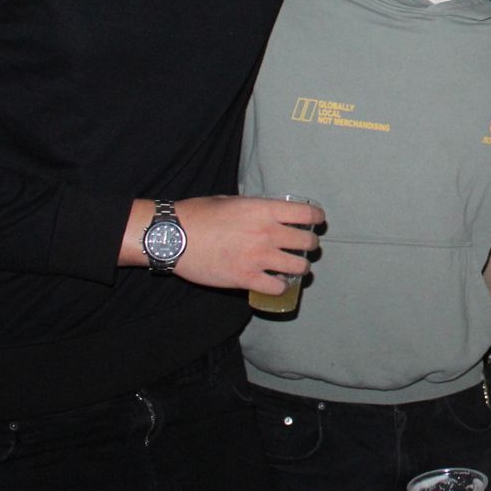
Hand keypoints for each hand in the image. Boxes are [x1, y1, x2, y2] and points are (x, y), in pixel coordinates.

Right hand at [122, 196, 321, 293]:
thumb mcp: (232, 202)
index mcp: (264, 210)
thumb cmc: (198, 214)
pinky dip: (280, 286)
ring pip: (299, 267)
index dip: (316, 218)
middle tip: (304, 247)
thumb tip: (268, 213)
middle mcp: (267, 233)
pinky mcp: (246, 279)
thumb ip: (255, 209)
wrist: (173, 236)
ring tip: (294, 267)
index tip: (316, 222)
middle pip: (308, 242)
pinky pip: (277, 287)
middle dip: (310, 245)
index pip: (307, 214)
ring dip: (300, 267)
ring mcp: (258, 257)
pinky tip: (275, 282)